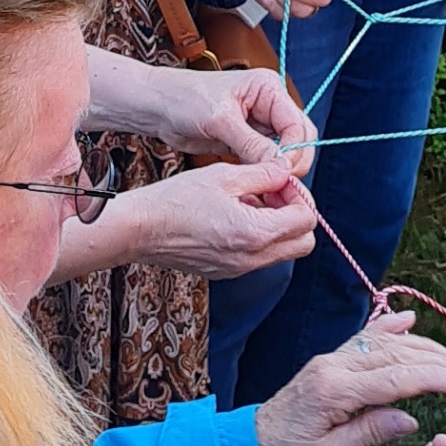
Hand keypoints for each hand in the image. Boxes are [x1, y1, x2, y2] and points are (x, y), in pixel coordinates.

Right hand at [56, 159, 316, 283]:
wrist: (139, 230)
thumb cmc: (176, 200)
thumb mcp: (224, 176)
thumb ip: (263, 174)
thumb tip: (286, 173)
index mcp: (255, 234)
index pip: (306, 220)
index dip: (299, 196)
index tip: (280, 182)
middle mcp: (251, 259)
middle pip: (302, 243)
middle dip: (296, 216)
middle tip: (273, 194)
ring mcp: (238, 269)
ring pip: (281, 252)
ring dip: (277, 227)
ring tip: (250, 202)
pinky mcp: (225, 271)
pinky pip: (258, 257)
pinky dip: (258, 238)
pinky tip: (233, 216)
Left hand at [87, 51, 318, 173]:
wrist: (158, 106)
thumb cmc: (184, 99)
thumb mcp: (219, 120)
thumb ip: (251, 143)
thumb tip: (280, 167)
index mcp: (268, 89)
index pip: (298, 124)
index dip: (294, 151)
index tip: (281, 172)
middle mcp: (269, 105)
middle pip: (298, 139)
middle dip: (291, 162)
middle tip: (277, 184)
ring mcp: (259, 124)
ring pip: (284, 153)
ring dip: (277, 170)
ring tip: (265, 187)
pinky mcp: (247, 141)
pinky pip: (265, 161)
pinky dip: (264, 174)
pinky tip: (255, 185)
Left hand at [255, 307, 445, 445]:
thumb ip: (370, 433)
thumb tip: (409, 419)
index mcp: (333, 390)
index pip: (395, 379)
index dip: (434, 378)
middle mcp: (333, 367)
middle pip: (394, 356)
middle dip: (434, 361)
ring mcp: (330, 360)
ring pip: (383, 345)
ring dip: (420, 347)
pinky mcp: (329, 362)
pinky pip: (363, 339)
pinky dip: (388, 328)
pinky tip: (407, 320)